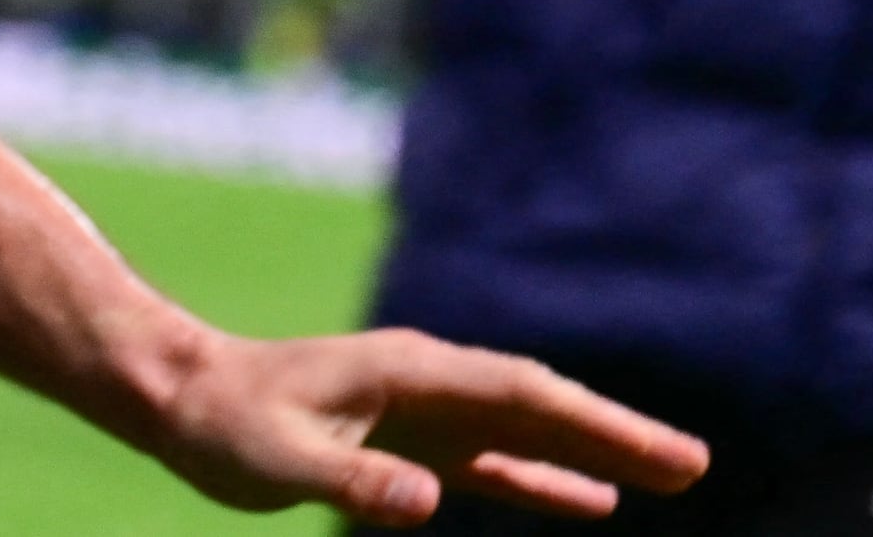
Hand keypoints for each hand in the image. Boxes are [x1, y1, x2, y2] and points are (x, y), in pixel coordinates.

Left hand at [137, 325, 705, 523]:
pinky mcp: (408, 441)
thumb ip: (355, 482)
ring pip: (526, 428)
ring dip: (594, 450)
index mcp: (409, 372)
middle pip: (540, 404)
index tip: (658, 452)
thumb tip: (429, 500)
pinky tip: (590, 498)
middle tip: (694, 466)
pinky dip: (544, 474)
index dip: (594, 423)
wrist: (178, 396)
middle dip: (618, 433)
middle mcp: (426, 381)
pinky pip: (493, 458)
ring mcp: (422, 409)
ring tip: (670, 476)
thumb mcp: (281, 461)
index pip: (521, 395)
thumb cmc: (223, 425)